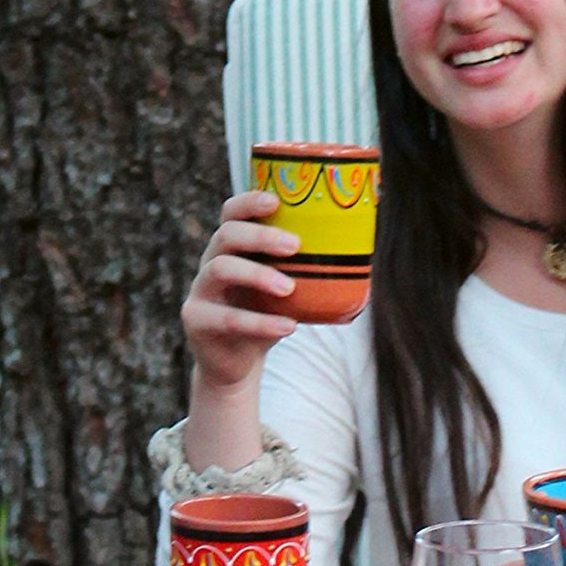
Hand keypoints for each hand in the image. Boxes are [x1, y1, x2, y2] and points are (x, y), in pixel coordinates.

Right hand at [181, 190, 299, 389]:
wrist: (237, 364)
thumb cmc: (267, 315)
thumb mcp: (288, 288)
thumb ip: (310, 269)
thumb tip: (368, 254)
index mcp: (233, 248)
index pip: (232, 212)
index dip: (249, 201)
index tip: (276, 201)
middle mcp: (211, 262)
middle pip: (225, 235)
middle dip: (260, 236)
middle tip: (295, 245)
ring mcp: (201, 291)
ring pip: (220, 270)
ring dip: (257, 274)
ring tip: (289, 288)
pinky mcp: (198, 321)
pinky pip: (227, 318)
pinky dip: (260, 323)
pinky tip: (287, 326)